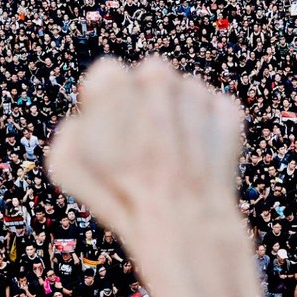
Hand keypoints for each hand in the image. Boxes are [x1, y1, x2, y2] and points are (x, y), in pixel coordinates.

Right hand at [46, 56, 242, 248]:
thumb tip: (84, 119)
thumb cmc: (120, 196)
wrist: (181, 223)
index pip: (108, 74)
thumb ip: (71, 131)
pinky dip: (209, 131)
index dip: (107, 105)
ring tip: (173, 158)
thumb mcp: (68, 166)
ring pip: (185, 93)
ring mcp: (196, 91)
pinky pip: (215, 110)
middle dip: (148, 103)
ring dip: (180, 116)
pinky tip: (199, 160)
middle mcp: (156, 75)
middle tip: (146, 144)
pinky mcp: (228, 110)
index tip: (112, 129)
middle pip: (151, 77)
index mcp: (113, 81)